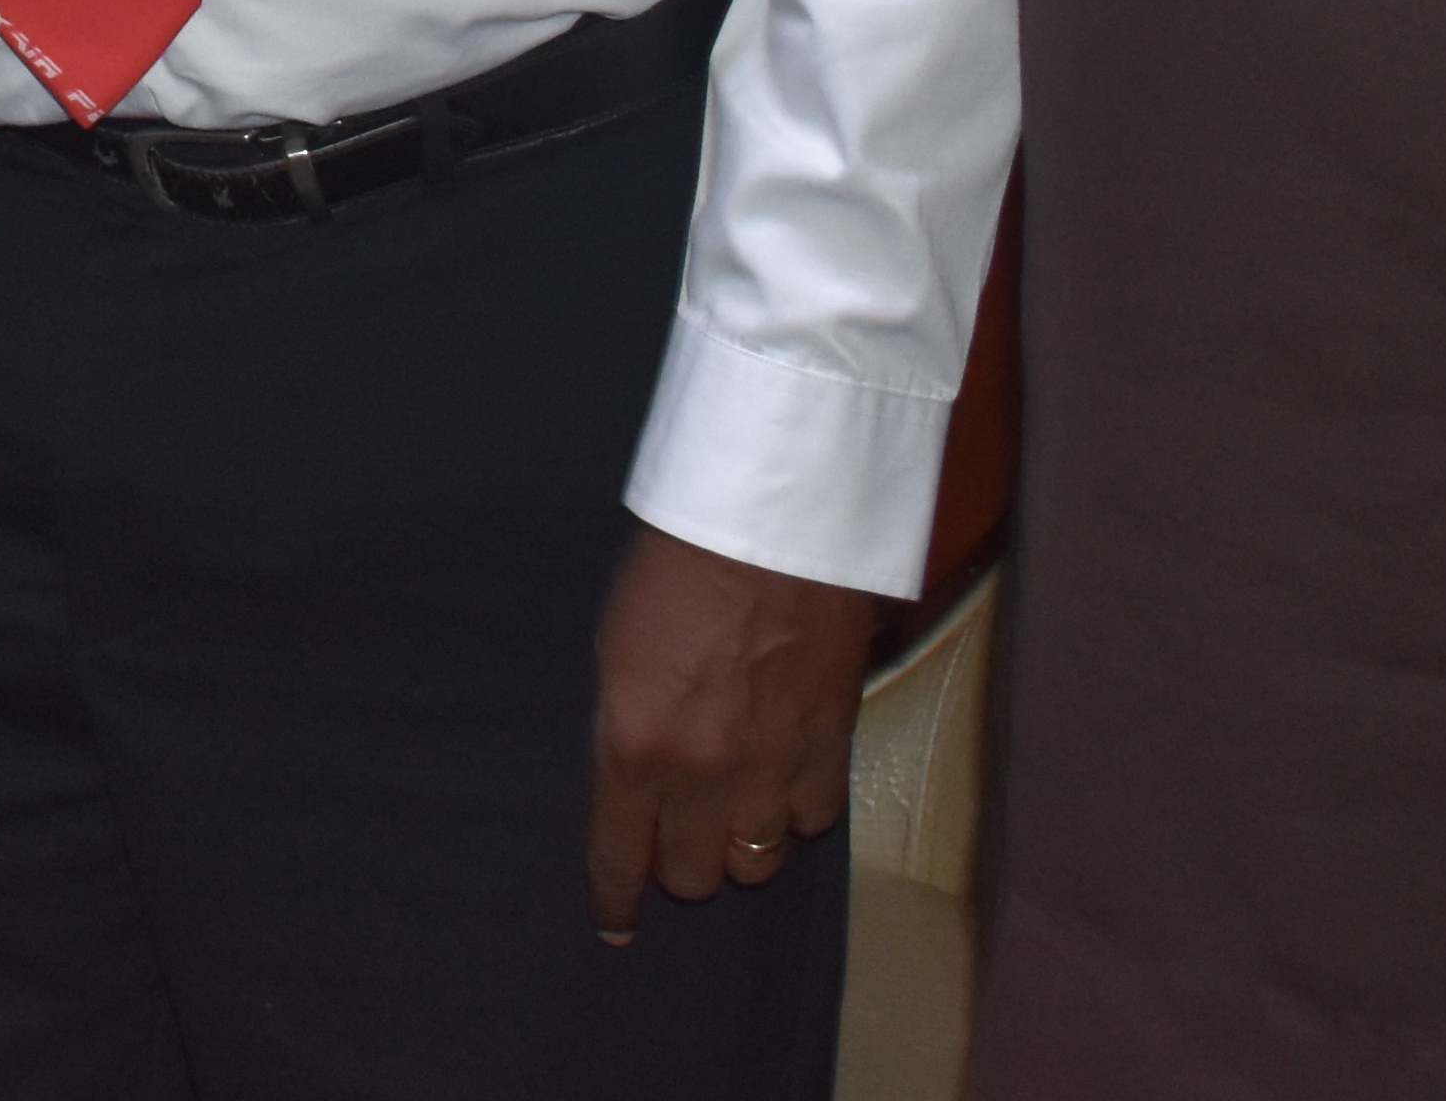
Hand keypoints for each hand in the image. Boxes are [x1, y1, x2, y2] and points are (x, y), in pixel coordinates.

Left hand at [588, 524, 875, 936]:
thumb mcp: (615, 650)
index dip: (615, 898)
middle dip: (679, 864)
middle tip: (678, 836)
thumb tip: (634, 782)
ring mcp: (772, 765)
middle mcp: (703, 773)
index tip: (615, 923)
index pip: (619, 855)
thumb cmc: (674, 568)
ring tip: (732, 815)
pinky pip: (812, 821)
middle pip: (693, 875)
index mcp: (634, 746)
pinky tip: (783, 786)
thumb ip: (624, 729)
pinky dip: (794, 813)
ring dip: (738, 847)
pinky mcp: (830, 746)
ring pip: (756, 862)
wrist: (769, 521)